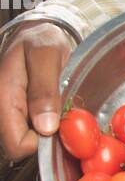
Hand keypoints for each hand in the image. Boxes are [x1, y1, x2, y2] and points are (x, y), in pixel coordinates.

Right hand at [0, 22, 75, 160]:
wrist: (37, 33)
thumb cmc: (41, 39)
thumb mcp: (46, 55)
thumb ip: (44, 89)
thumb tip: (46, 127)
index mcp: (3, 96)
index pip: (16, 144)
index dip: (41, 142)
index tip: (60, 125)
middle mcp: (2, 109)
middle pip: (20, 147)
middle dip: (46, 137)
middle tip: (63, 114)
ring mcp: (9, 112)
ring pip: (27, 141)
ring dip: (47, 131)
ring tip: (58, 108)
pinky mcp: (18, 114)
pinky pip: (32, 132)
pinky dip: (47, 125)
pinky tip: (55, 110)